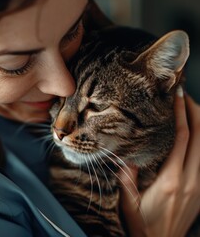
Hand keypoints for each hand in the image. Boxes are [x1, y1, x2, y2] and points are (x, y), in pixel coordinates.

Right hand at [119, 87, 199, 236]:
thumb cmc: (144, 225)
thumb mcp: (128, 201)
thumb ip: (127, 176)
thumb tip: (127, 154)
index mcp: (171, 180)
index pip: (182, 139)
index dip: (181, 115)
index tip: (178, 98)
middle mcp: (190, 180)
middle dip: (195, 112)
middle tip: (186, 96)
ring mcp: (199, 185)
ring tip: (191, 108)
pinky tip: (196, 133)